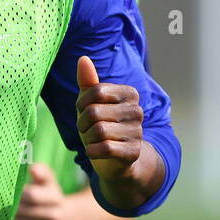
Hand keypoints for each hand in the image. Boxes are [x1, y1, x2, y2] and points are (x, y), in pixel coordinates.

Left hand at [12, 163, 70, 219]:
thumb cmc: (49, 196)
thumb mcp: (48, 181)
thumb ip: (41, 171)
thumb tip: (33, 168)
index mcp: (55, 197)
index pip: (30, 195)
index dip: (17, 194)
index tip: (12, 193)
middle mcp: (57, 215)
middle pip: (22, 212)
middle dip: (11, 208)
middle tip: (6, 206)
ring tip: (13, 216)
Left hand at [76, 55, 143, 182]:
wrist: (115, 160)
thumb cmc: (101, 126)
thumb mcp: (91, 103)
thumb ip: (87, 82)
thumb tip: (83, 59)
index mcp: (129, 94)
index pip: (96, 91)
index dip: (82, 104)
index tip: (83, 111)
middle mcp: (137, 111)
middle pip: (94, 112)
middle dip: (82, 123)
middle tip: (87, 130)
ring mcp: (137, 132)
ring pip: (98, 131)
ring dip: (87, 139)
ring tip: (93, 140)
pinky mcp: (133, 152)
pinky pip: (105, 148)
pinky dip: (92, 151)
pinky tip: (95, 152)